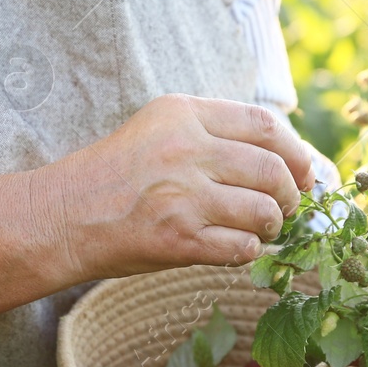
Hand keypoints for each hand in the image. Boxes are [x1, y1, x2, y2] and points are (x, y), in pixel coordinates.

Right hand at [45, 94, 316, 279]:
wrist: (62, 216)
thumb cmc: (114, 176)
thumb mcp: (158, 131)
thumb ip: (212, 134)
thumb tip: (282, 157)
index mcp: (183, 115)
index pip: (265, 126)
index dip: (297, 152)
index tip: (305, 172)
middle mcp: (186, 150)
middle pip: (274, 170)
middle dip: (293, 194)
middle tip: (288, 207)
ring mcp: (184, 196)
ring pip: (264, 211)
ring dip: (273, 226)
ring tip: (262, 230)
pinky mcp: (179, 240)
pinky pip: (242, 248)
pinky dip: (249, 251)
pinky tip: (235, 248)